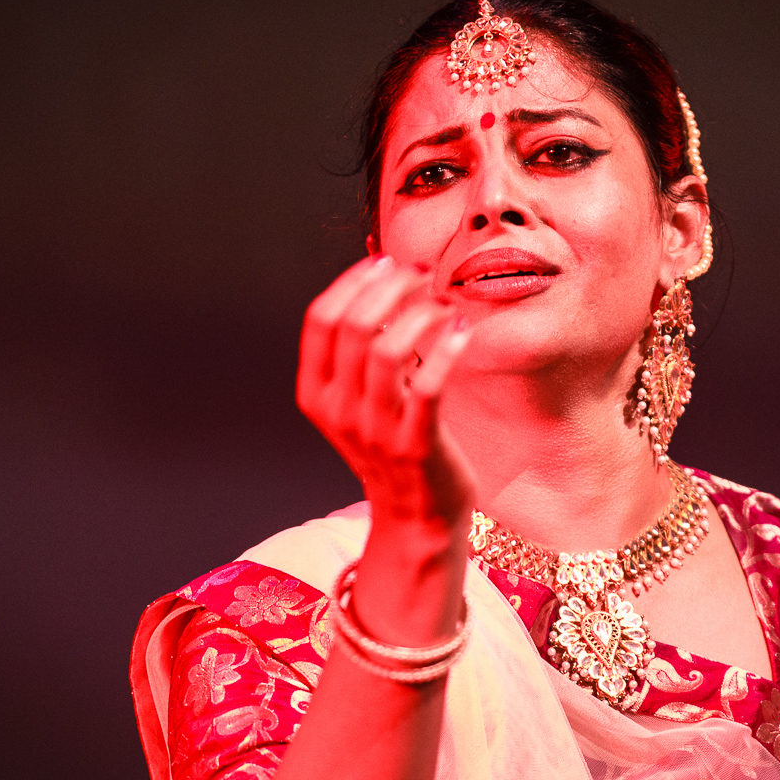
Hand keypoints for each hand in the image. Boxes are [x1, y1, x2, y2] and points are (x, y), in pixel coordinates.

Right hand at [296, 255, 477, 631]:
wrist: (415, 517)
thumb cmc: (393, 444)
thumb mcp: (360, 398)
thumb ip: (363, 348)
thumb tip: (382, 276)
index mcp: (316, 393)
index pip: (320, 319)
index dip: (352, 282)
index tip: (386, 262)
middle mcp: (338, 411)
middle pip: (352, 326)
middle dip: (389, 287)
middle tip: (422, 272)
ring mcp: (374, 430)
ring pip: (385, 350)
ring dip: (419, 314)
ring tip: (445, 303)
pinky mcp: (415, 445)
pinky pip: (427, 385)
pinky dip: (446, 348)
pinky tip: (463, 328)